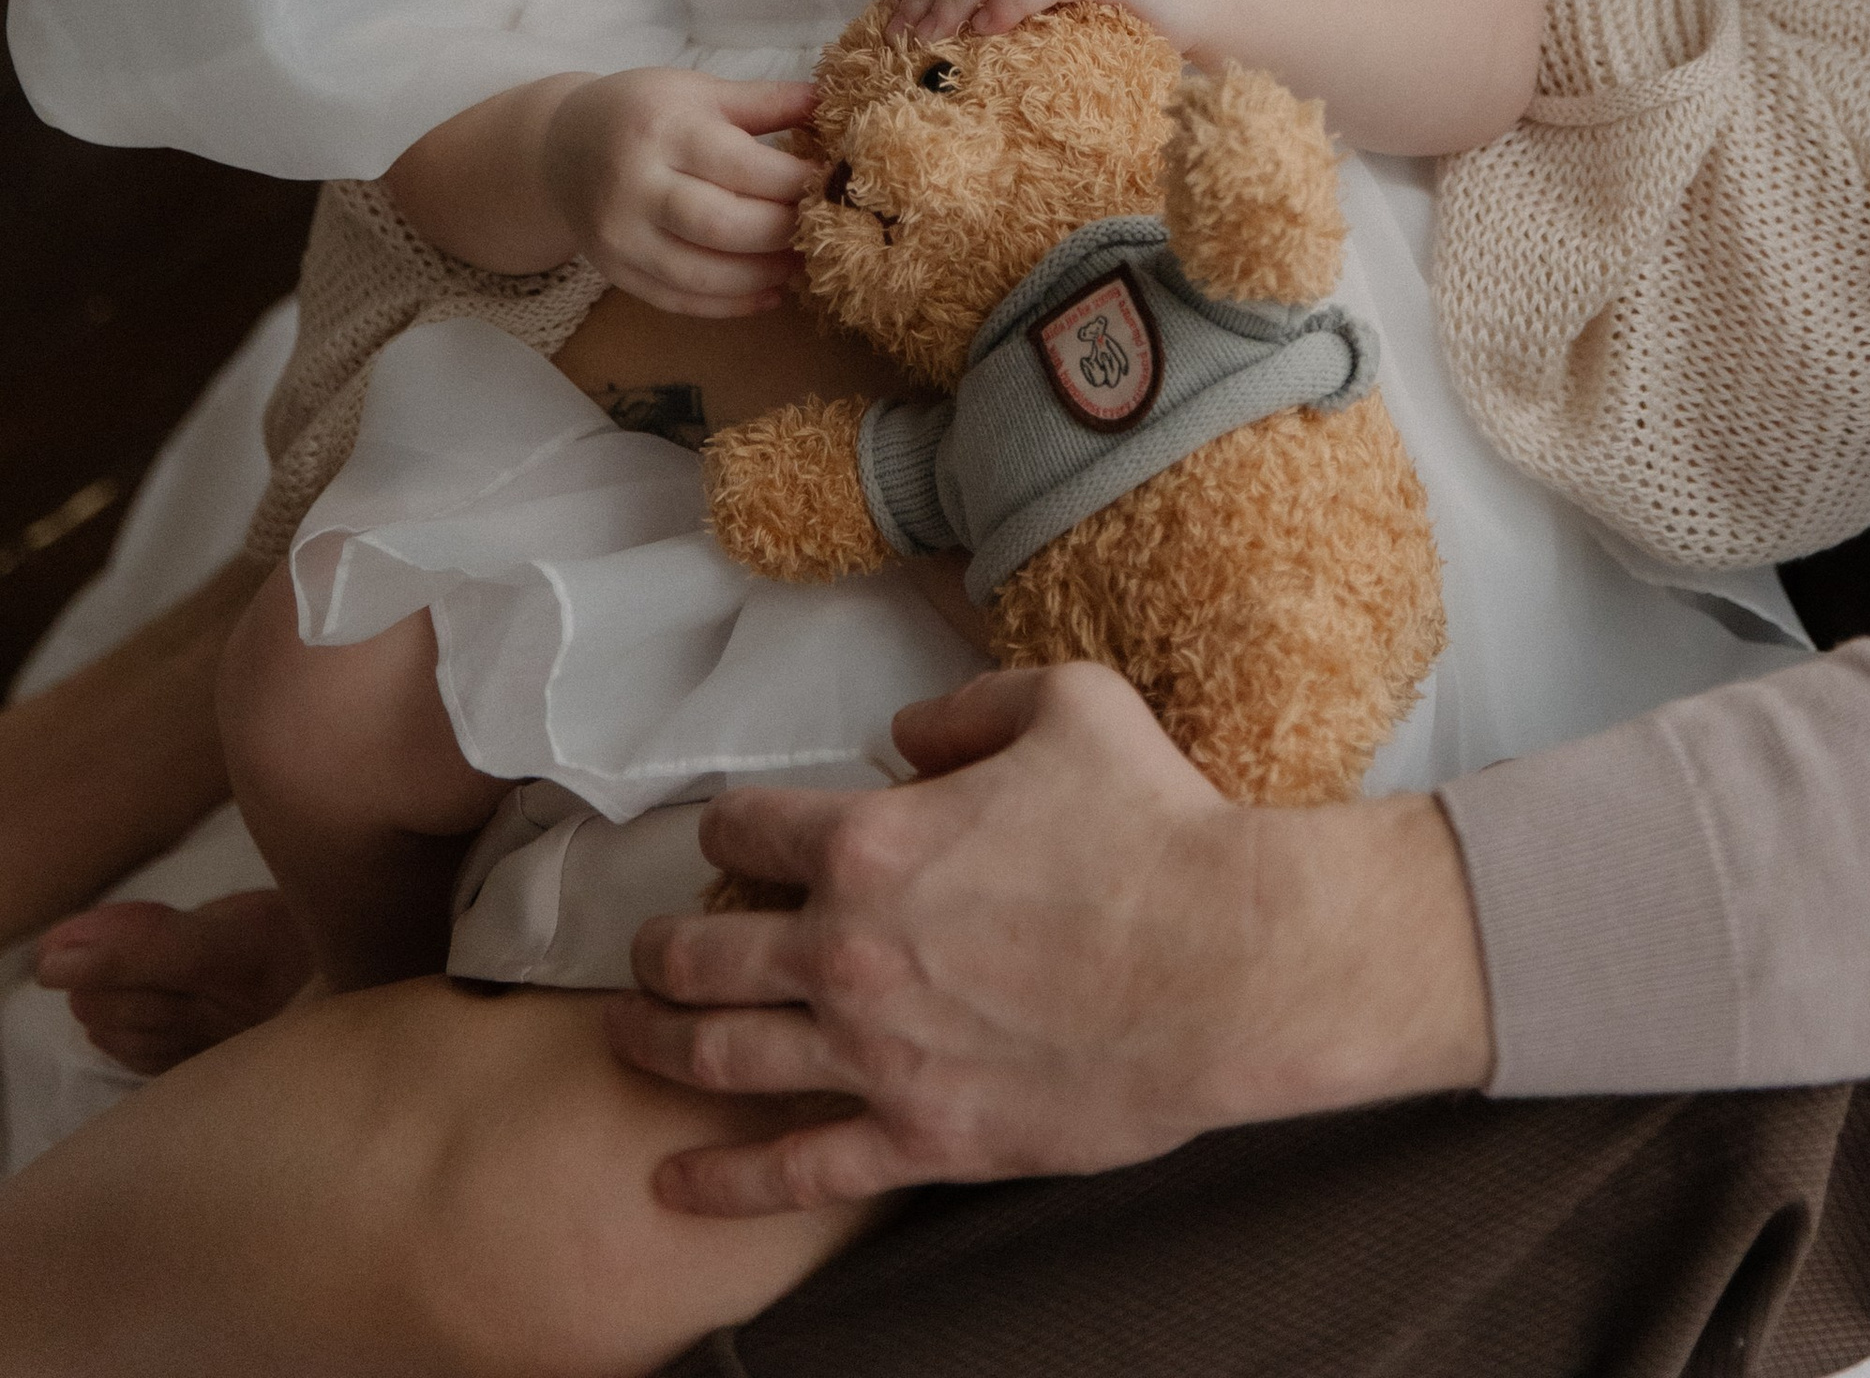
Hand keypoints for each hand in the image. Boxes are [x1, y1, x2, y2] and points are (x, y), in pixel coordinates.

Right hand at [536, 70, 817, 314]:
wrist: (561, 148)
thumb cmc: (643, 111)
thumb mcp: (699, 90)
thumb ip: (764, 100)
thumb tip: (830, 101)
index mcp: (663, 129)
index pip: (742, 166)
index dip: (795, 181)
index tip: (832, 183)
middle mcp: (635, 186)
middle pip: (724, 225)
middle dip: (784, 232)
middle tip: (823, 228)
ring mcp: (620, 236)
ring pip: (703, 274)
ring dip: (764, 276)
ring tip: (802, 262)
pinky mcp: (615, 272)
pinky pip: (679, 301)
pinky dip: (731, 305)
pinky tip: (769, 293)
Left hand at [606, 662, 1493, 1216]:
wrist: (1229, 963)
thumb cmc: (1156, 824)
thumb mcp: (1069, 705)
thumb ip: (972, 704)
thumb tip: (908, 734)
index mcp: (871, 842)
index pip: (748, 829)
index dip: (727, 827)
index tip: (725, 837)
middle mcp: (849, 951)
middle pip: (705, 952)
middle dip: (660, 948)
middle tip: (644, 951)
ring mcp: (877, 1055)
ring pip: (723, 1057)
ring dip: (657, 1045)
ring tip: (623, 1037)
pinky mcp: (922, 1136)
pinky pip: (796, 1171)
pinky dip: (723, 1180)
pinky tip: (672, 1182)